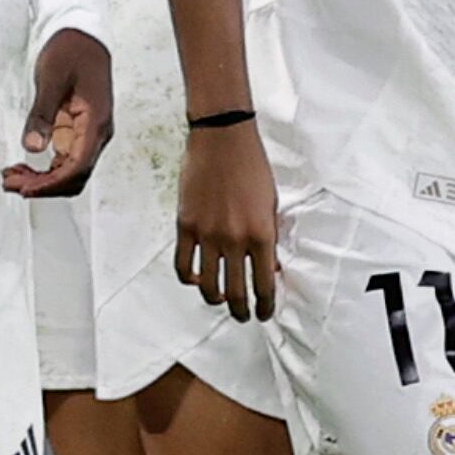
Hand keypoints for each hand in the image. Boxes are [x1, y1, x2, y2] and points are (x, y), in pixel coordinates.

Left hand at [6, 29, 112, 197]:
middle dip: (43, 186)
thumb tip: (33, 147)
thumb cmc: (72, 51)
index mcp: (96, 122)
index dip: (51, 184)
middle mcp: (97, 133)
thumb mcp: (51, 79)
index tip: (26, 188)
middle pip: (74, 176)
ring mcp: (89, 133)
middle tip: (11, 183)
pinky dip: (46, 168)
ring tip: (13, 177)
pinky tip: (25, 165)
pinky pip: (65, 159)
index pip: (77, 167)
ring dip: (43, 180)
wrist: (83, 35)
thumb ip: (42, 115)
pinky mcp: (79, 130)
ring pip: (69, 171)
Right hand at [174, 119, 281, 321]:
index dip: (265, 306)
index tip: (264, 312)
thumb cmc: (251, 166)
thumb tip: (269, 268)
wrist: (223, 139)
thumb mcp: (271, 204)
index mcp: (261, 234)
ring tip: (220, 301)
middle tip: (243, 315)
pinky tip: (197, 280)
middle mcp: (234, 239)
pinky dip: (190, 280)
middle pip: (236, 292)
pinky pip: (184, 265)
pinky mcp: (185, 226)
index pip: (264, 285)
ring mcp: (207, 234)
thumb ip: (269, 237)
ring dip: (216, 300)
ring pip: (208, 286)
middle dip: (241, 311)